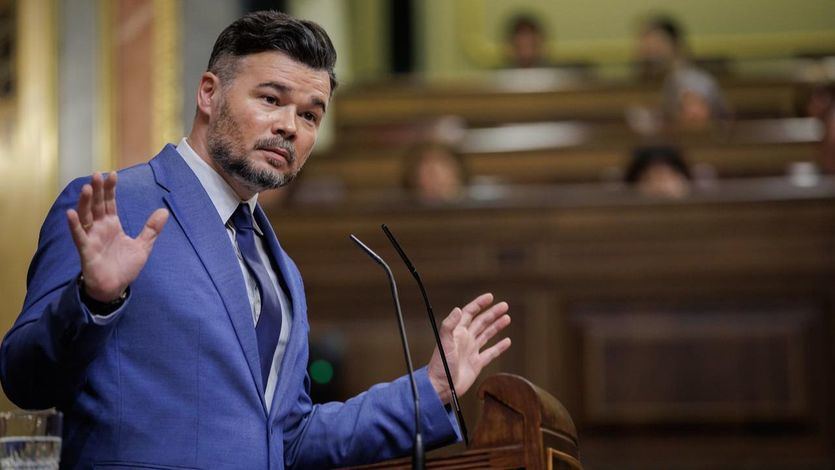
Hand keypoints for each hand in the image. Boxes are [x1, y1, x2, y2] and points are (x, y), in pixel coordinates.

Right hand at [66, 172, 168, 301]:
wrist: (115, 287)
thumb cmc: (124, 267)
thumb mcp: (143, 246)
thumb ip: (151, 229)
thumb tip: (164, 212)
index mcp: (112, 225)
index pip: (110, 203)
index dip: (110, 189)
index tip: (112, 174)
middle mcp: (100, 228)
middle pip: (97, 205)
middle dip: (98, 190)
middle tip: (97, 174)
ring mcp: (91, 237)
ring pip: (86, 216)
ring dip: (85, 202)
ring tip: (88, 188)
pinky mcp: (85, 249)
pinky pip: (78, 235)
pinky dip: (74, 224)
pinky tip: (71, 213)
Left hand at [427, 293, 510, 403]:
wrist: (442, 387)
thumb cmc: (440, 365)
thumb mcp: (444, 342)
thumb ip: (449, 325)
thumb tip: (458, 309)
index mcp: (457, 332)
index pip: (470, 313)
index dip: (479, 304)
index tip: (490, 297)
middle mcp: (465, 339)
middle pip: (481, 322)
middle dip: (493, 313)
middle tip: (505, 306)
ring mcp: (471, 351)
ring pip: (487, 334)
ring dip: (497, 326)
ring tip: (507, 318)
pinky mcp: (477, 363)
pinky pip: (491, 353)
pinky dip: (499, 347)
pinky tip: (507, 341)